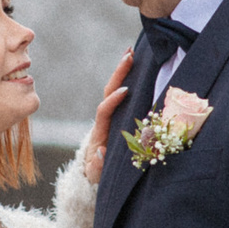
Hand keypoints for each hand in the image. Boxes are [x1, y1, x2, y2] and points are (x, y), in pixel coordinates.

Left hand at [82, 48, 133, 183]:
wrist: (92, 172)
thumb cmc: (96, 174)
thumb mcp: (95, 174)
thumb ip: (97, 166)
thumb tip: (101, 152)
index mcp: (100, 131)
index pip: (104, 110)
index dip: (113, 100)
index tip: (125, 91)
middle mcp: (104, 120)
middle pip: (108, 92)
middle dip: (118, 73)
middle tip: (129, 55)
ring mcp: (110, 116)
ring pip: (114, 90)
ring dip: (122, 72)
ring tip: (131, 53)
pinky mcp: (116, 116)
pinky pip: (120, 95)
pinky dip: (126, 79)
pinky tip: (135, 67)